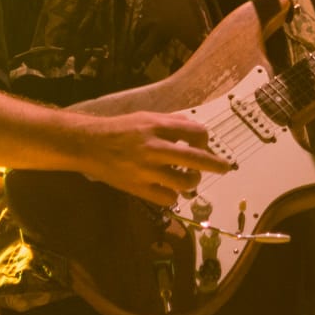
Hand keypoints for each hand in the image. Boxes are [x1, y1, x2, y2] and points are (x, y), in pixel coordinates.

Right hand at [74, 111, 234, 206]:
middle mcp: (153, 147)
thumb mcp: (145, 117)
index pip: (195, 132)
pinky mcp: (138, 188)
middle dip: (215, 164)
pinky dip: (173, 195)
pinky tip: (171, 189)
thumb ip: (171, 122)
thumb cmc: (120, 129)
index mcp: (156, 126)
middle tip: (225, 168)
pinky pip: (167, 198)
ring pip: (183, 182)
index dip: (205, 140)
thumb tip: (195, 131)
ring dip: (193, 182)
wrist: (89, 145)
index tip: (204, 145)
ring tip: (191, 180)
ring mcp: (146, 170)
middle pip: (194, 158)